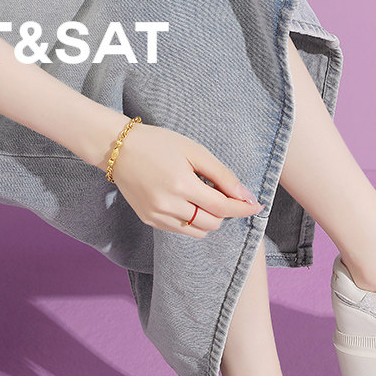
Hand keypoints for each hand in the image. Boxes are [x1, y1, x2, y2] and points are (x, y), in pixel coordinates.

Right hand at [109, 123, 263, 236]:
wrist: (118, 148)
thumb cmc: (159, 144)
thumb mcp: (194, 151)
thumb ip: (221, 174)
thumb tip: (245, 195)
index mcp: (181, 185)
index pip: (221, 207)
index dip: (242, 208)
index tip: (256, 207)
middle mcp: (169, 205)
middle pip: (212, 223)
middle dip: (222, 211)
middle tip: (218, 192)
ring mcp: (158, 216)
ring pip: (198, 231)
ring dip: (208, 219)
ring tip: (200, 196)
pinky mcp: (150, 220)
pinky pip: (181, 230)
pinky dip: (191, 221)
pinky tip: (186, 202)